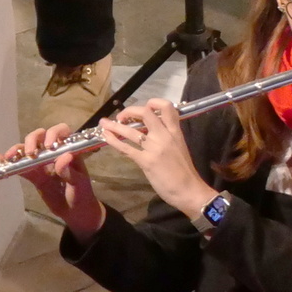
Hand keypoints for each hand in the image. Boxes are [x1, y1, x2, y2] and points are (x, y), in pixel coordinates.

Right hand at [13, 123, 104, 238]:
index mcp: (70, 150)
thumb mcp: (80, 183)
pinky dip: (12, 164)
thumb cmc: (82, 194)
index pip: (62, 132)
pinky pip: (22, 167)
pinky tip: (2, 161)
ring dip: (19, 150)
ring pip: (29, 150)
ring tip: (11, 156)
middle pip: (42, 136)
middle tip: (31, 152)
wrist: (75, 211)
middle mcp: (55, 153)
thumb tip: (63, 156)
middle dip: (34, 139)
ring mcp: (43, 164)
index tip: (48, 145)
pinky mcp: (34, 176)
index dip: (54, 133)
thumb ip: (70, 171)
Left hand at [97, 101, 216, 221]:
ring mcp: (154, 148)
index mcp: (176, 132)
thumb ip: (167, 138)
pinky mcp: (146, 161)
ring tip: (103, 123)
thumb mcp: (179, 147)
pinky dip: (113, 140)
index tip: (144, 108)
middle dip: (130, 111)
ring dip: (114, 125)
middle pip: (146, 113)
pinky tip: (105, 137)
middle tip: (122, 116)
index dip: (153, 102)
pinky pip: (126, 148)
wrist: (188, 188)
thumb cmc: (184, 171)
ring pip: (131, 131)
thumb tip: (152, 133)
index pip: (167, 107)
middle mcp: (165, 136)